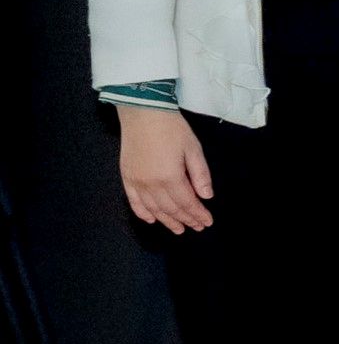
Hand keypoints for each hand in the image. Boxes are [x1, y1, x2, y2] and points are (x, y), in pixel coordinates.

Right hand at [118, 105, 214, 233]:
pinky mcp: (126, 177)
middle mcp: (151, 184)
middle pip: (171, 209)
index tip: (207, 222)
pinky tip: (151, 220)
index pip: (187, 203)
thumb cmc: (172, 129)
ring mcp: (136, 182)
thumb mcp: (194, 149)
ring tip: (178, 229)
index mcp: (170, 178)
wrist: (143, 114)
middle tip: (196, 228)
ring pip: (153, 209)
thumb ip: (200, 175)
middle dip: (185, 220)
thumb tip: (207, 196)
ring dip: (166, 221)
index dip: (198, 214)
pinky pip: (133, 201)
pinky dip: (142, 213)